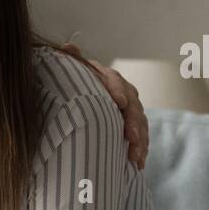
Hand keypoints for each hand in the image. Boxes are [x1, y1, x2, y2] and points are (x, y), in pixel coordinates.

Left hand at [60, 43, 148, 170]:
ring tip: (135, 157)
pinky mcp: (133, 126)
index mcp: (107, 78)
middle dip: (133, 122)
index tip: (119, 102)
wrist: (82, 101)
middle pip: (132, 105)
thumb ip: (70, 62)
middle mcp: (123, 92)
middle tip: (130, 138)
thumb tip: (68, 46)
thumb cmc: (74, 86)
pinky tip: (138, 164)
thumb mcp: (70, 74)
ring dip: (140, 141)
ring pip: (140, 123)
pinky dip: (141, 150)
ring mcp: (130, 109)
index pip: (115, 80)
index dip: (118, 90)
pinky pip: (140, 137)